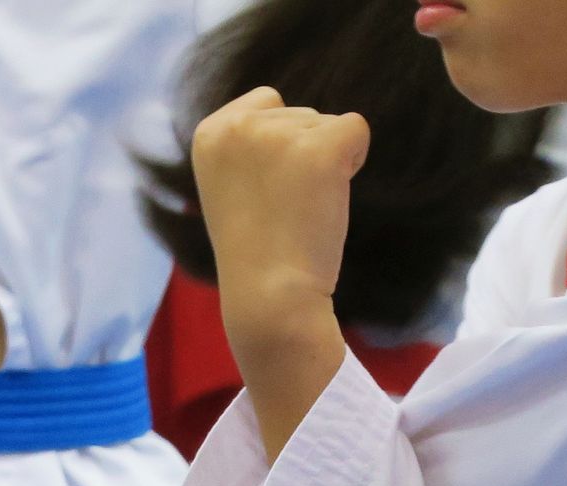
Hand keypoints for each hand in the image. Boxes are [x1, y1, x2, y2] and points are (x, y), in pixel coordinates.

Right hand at [190, 90, 363, 459]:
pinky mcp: (319, 148)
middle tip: (281, 213)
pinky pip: (356, 130)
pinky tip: (326, 202)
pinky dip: (353, 162)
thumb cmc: (257, 254)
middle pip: (300, 114)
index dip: (278, 150)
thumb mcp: (236, 188)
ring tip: (298, 214)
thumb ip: (254, 145)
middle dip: (302, 158)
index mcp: (209, 134)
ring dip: (324, 168)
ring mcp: (277, 135)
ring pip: (327, 125)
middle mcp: (237, 126)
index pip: (267, 104)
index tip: (262, 197)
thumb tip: (303, 118)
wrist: (269, 301)